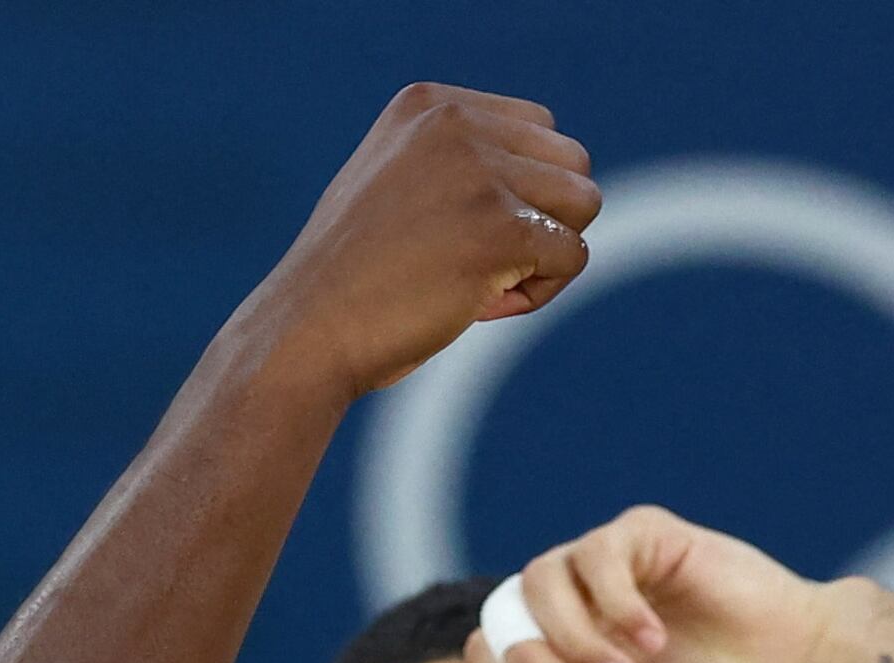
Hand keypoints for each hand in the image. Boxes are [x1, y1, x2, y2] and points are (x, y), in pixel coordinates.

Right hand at [243, 86, 596, 401]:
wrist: (309, 328)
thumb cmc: (355, 275)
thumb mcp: (399, 184)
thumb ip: (460, 163)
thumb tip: (555, 185)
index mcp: (431, 104)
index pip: (540, 127)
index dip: (524, 190)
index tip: (470, 228)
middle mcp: (456, 123)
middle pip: (572, 162)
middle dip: (546, 219)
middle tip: (486, 261)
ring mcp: (479, 173)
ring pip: (584, 203)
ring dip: (549, 254)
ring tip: (487, 282)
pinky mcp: (501, 229)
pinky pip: (573, 256)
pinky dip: (542, 292)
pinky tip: (484, 305)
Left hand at [460, 504, 842, 662]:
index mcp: (559, 643)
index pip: (490, 644)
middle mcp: (574, 596)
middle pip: (505, 609)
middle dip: (534, 661)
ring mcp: (606, 560)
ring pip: (541, 579)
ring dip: (575, 637)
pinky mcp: (643, 533)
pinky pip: (596, 555)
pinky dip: (616, 605)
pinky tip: (653, 639)